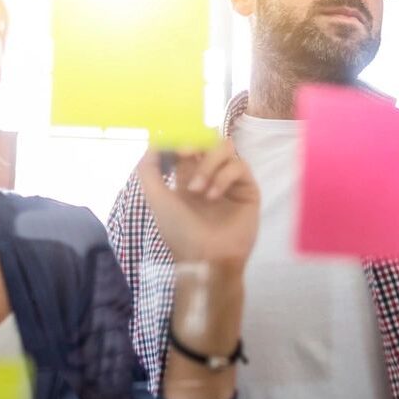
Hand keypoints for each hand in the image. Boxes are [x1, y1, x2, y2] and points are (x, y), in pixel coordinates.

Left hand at [137, 139, 259, 265]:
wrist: (205, 257)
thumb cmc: (180, 232)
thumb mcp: (156, 200)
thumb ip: (149, 171)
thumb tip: (153, 144)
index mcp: (188, 178)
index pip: (189, 146)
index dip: (182, 140)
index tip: (173, 145)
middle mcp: (211, 175)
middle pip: (210, 141)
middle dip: (196, 144)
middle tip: (185, 154)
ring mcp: (230, 180)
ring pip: (226, 149)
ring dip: (208, 164)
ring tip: (198, 190)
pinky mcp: (248, 187)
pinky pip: (239, 166)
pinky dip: (223, 177)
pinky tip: (213, 196)